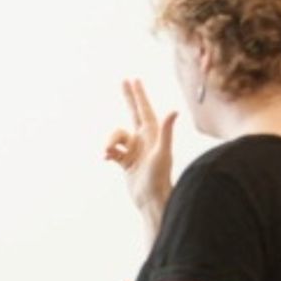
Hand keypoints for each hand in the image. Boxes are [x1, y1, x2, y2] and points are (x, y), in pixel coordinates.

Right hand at [104, 79, 176, 213]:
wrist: (151, 200)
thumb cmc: (159, 177)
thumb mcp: (162, 153)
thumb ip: (167, 131)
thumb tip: (173, 111)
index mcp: (153, 135)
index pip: (144, 110)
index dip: (139, 95)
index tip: (134, 80)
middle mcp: (144, 140)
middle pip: (134, 113)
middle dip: (128, 98)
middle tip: (123, 81)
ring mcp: (134, 150)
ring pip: (116, 136)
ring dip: (109, 142)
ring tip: (108, 153)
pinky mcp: (126, 162)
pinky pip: (112, 151)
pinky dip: (107, 153)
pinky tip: (106, 159)